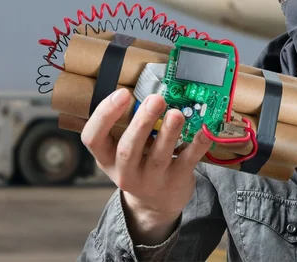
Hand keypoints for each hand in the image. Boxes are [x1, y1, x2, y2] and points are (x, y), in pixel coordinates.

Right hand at [80, 88, 212, 244]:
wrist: (156, 205)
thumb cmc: (140, 165)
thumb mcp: (125, 151)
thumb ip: (130, 126)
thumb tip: (149, 90)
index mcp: (107, 158)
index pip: (93, 138)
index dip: (104, 115)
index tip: (122, 93)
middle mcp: (125, 171)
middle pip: (128, 148)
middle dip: (142, 122)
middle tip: (155, 99)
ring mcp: (151, 180)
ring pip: (159, 156)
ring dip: (169, 132)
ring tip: (176, 113)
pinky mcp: (176, 182)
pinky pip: (187, 161)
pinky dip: (197, 145)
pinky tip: (203, 130)